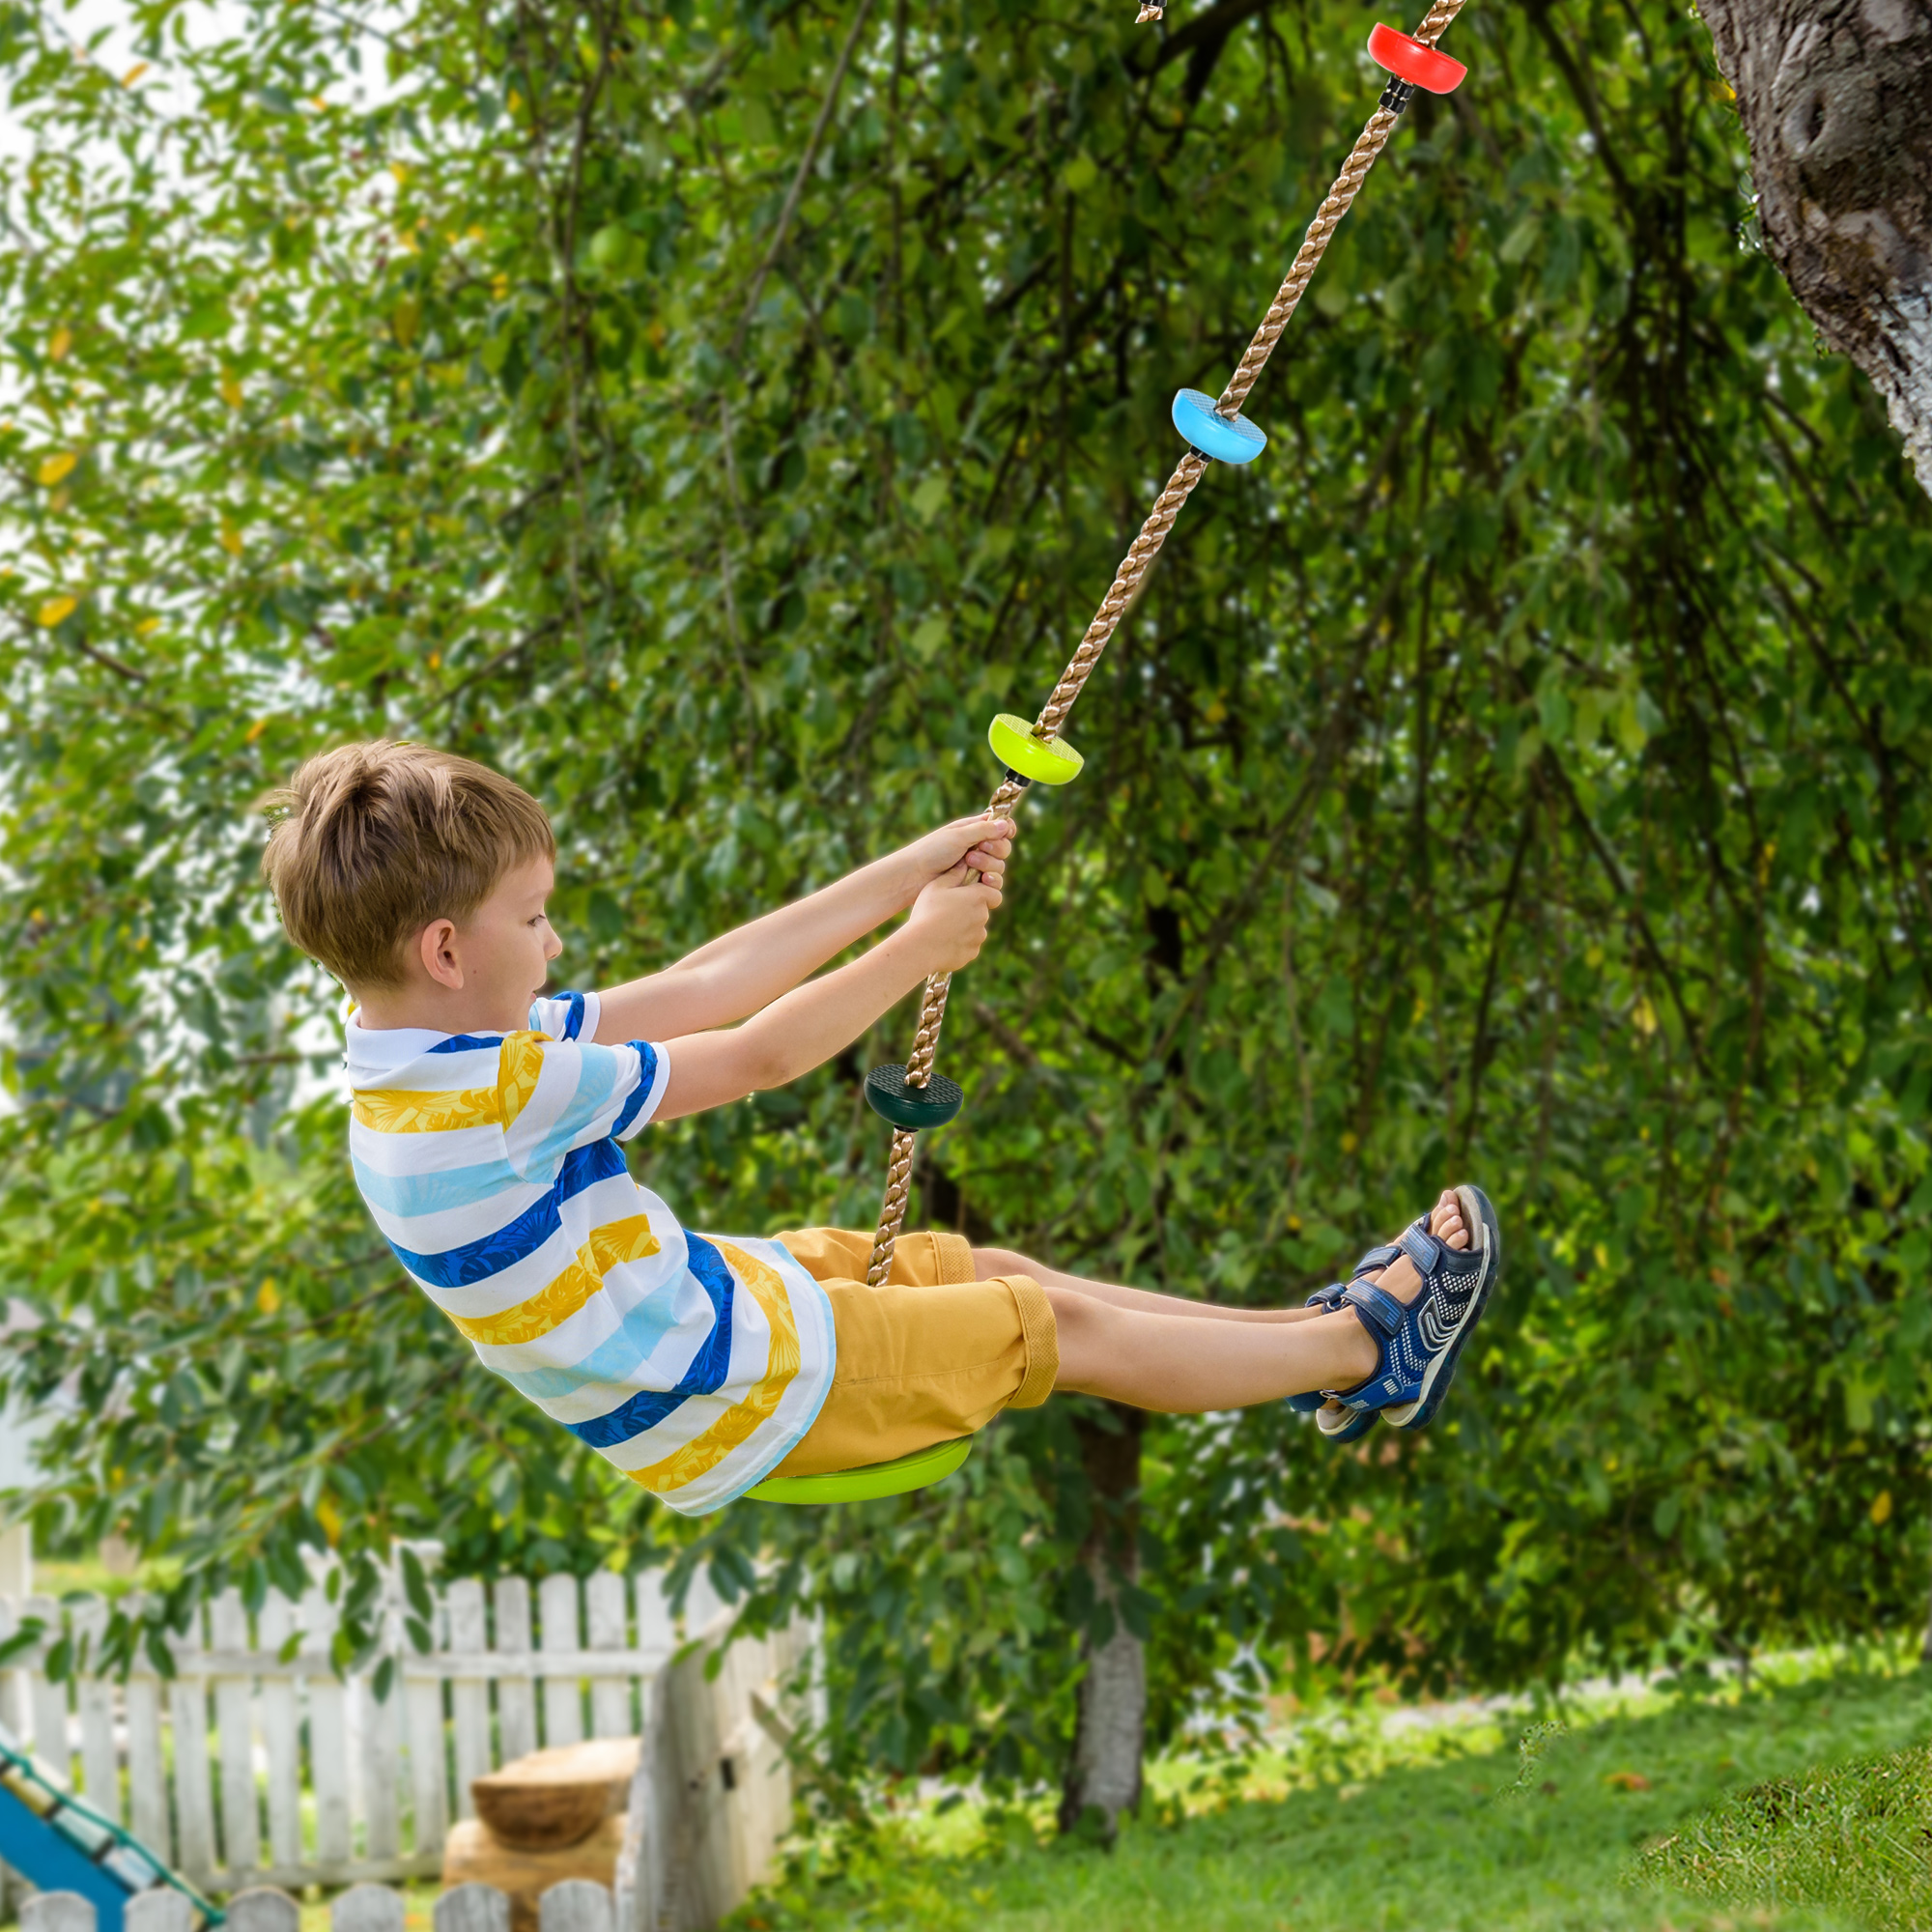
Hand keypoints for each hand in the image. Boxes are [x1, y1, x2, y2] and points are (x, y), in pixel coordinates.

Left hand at [898, 814, 1015, 905]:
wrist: (915, 876)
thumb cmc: (932, 851)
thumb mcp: (958, 836)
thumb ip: (983, 830)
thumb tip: (1006, 825)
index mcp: (973, 829)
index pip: (999, 826)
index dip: (1006, 828)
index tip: (1008, 832)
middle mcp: (977, 847)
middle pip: (1003, 847)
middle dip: (996, 848)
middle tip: (979, 848)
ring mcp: (977, 866)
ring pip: (1000, 865)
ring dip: (989, 863)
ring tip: (969, 862)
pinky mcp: (975, 884)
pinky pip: (993, 882)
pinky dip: (991, 880)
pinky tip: (982, 879)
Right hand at [901, 864, 1002, 973]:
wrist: (920, 946)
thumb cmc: (927, 912)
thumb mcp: (936, 886)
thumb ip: (953, 874)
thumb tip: (965, 864)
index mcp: (978, 898)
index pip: (993, 893)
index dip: (984, 893)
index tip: (970, 895)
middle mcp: (983, 917)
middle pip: (982, 912)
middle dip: (970, 911)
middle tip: (949, 912)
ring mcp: (978, 937)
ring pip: (976, 930)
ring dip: (965, 928)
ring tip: (942, 928)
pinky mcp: (972, 953)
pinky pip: (969, 945)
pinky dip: (960, 943)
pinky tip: (942, 941)